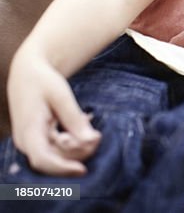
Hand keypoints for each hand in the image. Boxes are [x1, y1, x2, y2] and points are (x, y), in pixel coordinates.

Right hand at [7, 49, 100, 175]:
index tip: (83, 169)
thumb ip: (74, 119)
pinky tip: (80, 123)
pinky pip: (58, 148)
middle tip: (97, 135)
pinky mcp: (38, 141)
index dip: (62, 167)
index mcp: (28, 131)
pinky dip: (73, 141)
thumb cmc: (43, 82)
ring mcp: (31, 143)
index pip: (42, 159)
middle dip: (79, 152)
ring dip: (78, 146)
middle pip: (55, 160)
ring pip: (58, 156)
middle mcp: (26, 142)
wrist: (27, 74)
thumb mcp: (61, 96)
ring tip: (86, 123)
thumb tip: (90, 141)